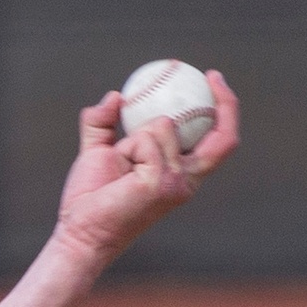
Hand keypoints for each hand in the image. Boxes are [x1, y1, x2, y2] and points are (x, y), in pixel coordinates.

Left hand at [50, 74, 238, 275]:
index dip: (225, 109)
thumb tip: (115, 96)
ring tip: (122, 165)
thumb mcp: (98, 151)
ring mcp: (176, 184)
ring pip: (165, 126)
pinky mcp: (161, 183)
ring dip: (135, 136)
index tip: (212, 78)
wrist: (79, 232)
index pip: (218, 142)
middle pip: (224, 139)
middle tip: (211, 74)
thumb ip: (104, 122)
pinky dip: (127, 147)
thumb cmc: (90, 198)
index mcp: (180, 174)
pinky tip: (121, 170)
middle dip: (227, 102)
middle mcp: (185, 182)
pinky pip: (145, 139)